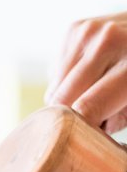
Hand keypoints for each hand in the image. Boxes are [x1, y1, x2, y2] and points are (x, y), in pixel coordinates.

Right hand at [46, 12, 126, 132]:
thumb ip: (117, 119)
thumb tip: (85, 137)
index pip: (87, 106)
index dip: (78, 129)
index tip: (78, 142)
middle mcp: (107, 43)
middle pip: (63, 96)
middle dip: (69, 116)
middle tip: (85, 123)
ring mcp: (87, 32)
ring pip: (55, 86)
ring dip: (66, 98)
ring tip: (91, 96)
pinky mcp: (74, 29)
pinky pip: (56, 71)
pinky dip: (66, 81)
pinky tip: (89, 76)